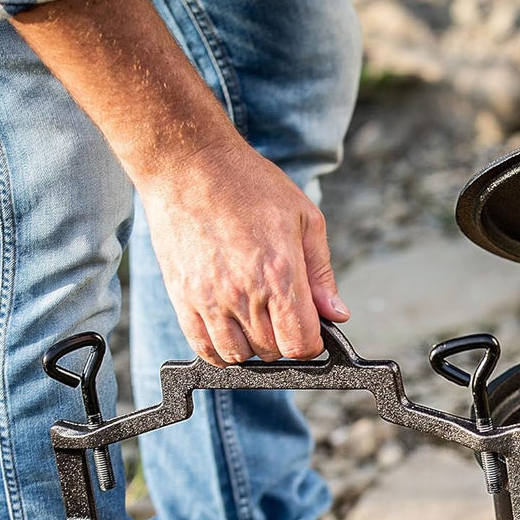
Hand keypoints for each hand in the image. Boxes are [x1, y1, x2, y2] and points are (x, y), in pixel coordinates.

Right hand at [138, 139, 347, 366]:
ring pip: (238, 356)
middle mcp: (243, 293)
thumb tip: (337, 315)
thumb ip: (322, 274)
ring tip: (255, 319)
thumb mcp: (305, 219)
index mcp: (279, 275)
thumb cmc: (249, 184)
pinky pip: (204, 348)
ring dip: (252, 347)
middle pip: (272, 352)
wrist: (188, 164)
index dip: (311, 344)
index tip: (310, 329)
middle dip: (284, 340)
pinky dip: (220, 351)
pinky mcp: (182, 298)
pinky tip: (230, 331)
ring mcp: (209, 299)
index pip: (301, 344)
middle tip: (281, 314)